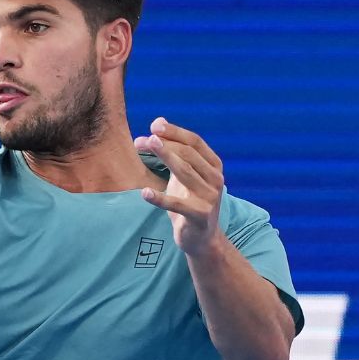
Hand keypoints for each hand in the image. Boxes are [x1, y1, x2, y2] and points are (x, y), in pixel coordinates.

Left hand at [134, 117, 224, 256]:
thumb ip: (173, 150)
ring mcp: (210, 197)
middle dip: (164, 144)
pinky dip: (160, 198)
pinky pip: (178, 204)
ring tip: (145, 146)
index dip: (174, 132)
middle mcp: (216, 179)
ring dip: (164, 157)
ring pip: (184, 173)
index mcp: (214, 165)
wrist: (202, 238)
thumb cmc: (190, 201)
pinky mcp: (200, 216)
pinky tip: (145, 193)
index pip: (195, 142)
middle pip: (188, 154)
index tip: (154, 125)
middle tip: (142, 140)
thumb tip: (158, 121)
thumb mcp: (183, 174)